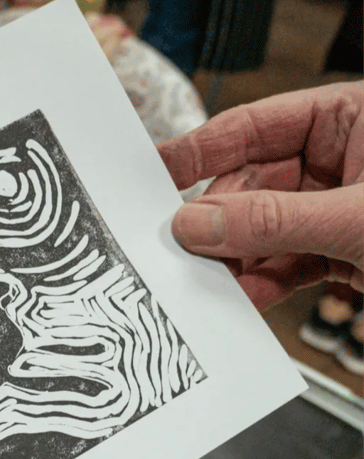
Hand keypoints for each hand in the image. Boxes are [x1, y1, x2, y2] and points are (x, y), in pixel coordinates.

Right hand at [159, 82, 363, 310]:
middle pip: (249, 187)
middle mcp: (336, 161)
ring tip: (211, 281)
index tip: (155, 171)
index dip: (200, 150)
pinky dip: (262, 284)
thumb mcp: (354, 217)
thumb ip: (274, 220)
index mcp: (349, 120)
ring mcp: (331, 209)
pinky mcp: (335, 251)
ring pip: (260, 232)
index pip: (255, 127)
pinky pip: (284, 265)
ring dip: (235, 262)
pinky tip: (244, 298)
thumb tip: (198, 224)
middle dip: (219, 224)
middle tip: (185, 247)